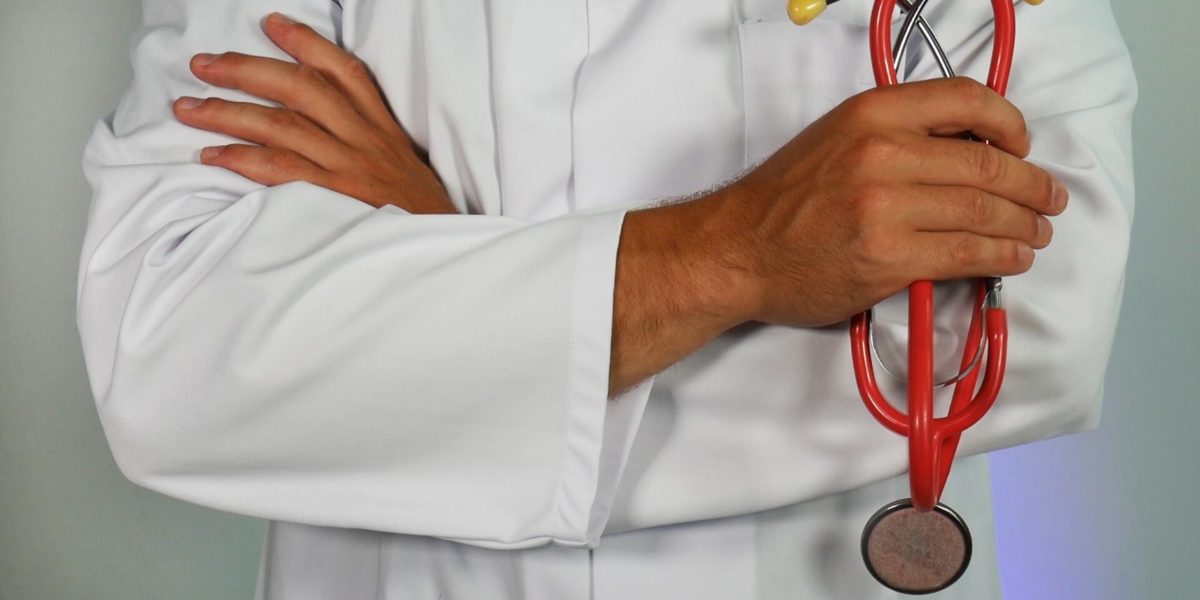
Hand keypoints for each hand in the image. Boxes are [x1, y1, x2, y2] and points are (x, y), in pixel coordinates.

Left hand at [172, 12, 455, 214]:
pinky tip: (213, 155)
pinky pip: (280, 171)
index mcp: (383, 128)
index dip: (306, 43)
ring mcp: (349, 168)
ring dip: (227, 112)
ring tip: (187, 107)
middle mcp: (364, 140)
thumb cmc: (418, 216)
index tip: (272, 24)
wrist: (440, 251)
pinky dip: (242, 160)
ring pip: (281, 125)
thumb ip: (369, 143)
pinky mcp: (334, 199)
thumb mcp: (404, 167)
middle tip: (203, 65)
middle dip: (246, 70)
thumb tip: (323, 127)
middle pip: (300, 88)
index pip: (344, 71)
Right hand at [699, 77, 1067, 327]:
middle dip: (1032, 185)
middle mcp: (882, 152)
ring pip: (984, 210)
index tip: (1022, 144)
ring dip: (1024, 224)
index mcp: (871, 113)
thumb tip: (966, 151)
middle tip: (1048, 199)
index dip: (1009, 123)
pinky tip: (1013, 257)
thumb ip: (895, 135)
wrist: (736, 250)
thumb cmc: (782, 201)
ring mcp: (886, 207)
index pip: (966, 99)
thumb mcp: (835, 139)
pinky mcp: (889, 257)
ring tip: (1037, 232)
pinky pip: (967, 253)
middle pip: (987, 162)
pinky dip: (1002, 255)